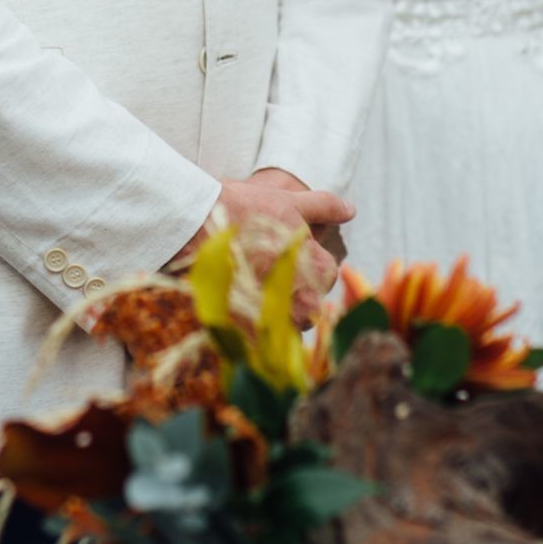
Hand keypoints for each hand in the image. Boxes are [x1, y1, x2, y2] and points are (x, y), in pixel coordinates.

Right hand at [175, 172, 354, 326]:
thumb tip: (350, 208)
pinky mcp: (248, 334)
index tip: (285, 254)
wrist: (192, 227)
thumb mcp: (287, 203)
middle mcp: (303, 300)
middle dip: (293, 292)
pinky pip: (260, 341)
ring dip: (274, 313)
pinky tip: (237, 307)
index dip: (307, 263)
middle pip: (309, 304)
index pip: (326, 274)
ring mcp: (275, 320)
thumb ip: (323, 207)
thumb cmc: (242, 211)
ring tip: (249, 289)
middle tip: (264, 271)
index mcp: (318, 269)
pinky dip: (252, 329)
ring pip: (287, 325)